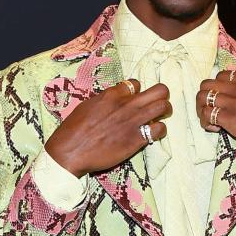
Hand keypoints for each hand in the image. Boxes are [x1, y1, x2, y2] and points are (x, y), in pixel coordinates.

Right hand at [44, 79, 171, 176]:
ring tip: (158, 118)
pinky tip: (152, 135)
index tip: (134, 100)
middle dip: (161, 96)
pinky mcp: (136, 139)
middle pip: (159, 91)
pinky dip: (160, 131)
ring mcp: (133, 121)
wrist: (71, 151)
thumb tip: (112, 100)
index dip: (138, 92)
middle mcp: (126, 104)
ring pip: (164, 107)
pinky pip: (160, 129)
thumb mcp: (87, 106)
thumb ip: (104, 101)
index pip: (136, 84)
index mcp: (112, 94)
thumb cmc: (73, 130)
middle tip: (157, 105)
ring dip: (165, 111)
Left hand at [195, 70, 235, 184]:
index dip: (219, 88)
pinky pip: (207, 114)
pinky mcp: (230, 118)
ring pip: (202, 98)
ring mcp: (234, 102)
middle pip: (208, 84)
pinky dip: (206, 122)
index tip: (225, 101)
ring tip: (210, 121)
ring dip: (202, 110)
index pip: (223, 75)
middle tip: (212, 111)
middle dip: (205, 97)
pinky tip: (216, 129)